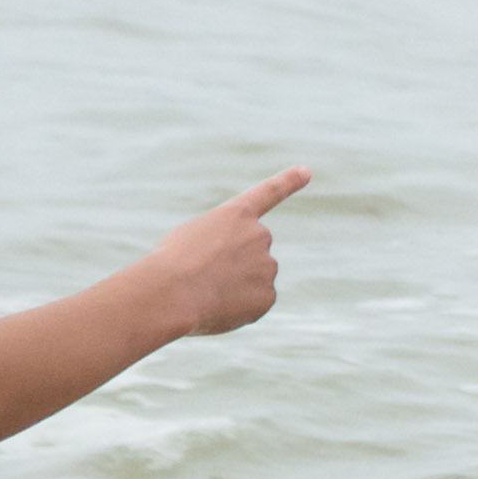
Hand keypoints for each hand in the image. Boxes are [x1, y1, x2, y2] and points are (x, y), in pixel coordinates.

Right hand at [142, 167, 306, 336]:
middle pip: (252, 253)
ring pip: (254, 278)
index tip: (306, 171)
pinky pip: (255, 302)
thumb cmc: (171, 262)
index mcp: (237, 214)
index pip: (268, 193)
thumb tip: (235, 271)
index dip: (288, 182)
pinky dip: (239, 307)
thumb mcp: (191, 237)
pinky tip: (217, 305)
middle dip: (236, 263)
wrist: (173, 291)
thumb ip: (220, 242)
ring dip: (235, 286)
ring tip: (208, 290)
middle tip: (207, 273)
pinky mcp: (267, 295)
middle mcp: (259, 234)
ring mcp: (267, 265)